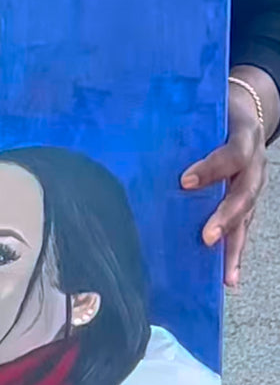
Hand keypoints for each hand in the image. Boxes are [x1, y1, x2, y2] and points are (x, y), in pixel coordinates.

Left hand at [181, 72, 270, 287]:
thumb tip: (131, 126)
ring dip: (234, 246)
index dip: (212, 168)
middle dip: (226, 217)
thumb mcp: (205, 107)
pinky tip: (227, 278)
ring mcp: (254, 185)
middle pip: (245, 193)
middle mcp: (255, 164)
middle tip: (206, 236)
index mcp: (244, 135)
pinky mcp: (249, 202)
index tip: (185, 182)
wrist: (246, 110)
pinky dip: (235, 253)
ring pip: (247, 217)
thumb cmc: (216, 109)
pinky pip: (244, 228)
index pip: (232, 153)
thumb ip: (181, 118)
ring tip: (224, 274)